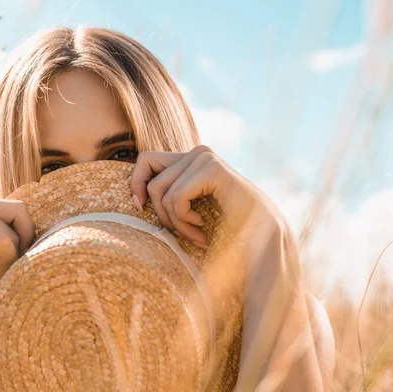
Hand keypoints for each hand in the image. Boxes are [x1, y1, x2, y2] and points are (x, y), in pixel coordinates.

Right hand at [0, 194, 34, 301]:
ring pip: (13, 237)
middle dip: (23, 246)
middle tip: (11, 274)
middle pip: (22, 216)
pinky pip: (4, 244)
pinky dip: (2, 267)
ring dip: (8, 266)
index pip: (19, 210)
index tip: (19, 262)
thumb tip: (34, 238)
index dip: (27, 234)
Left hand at [130, 145, 282, 246]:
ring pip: (160, 192)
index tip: (138, 208)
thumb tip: (131, 195)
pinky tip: (202, 228)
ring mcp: (205, 157)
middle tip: (182, 232)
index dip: (136, 183)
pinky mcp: (212, 168)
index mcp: (191, 159)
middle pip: (150, 178)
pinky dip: (183, 221)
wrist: (261, 238)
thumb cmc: (224, 227)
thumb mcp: (188, 208)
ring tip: (196, 234)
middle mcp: (197, 153)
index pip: (146, 160)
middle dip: (160, 212)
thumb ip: (167, 194)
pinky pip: (175, 198)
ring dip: (175, 223)